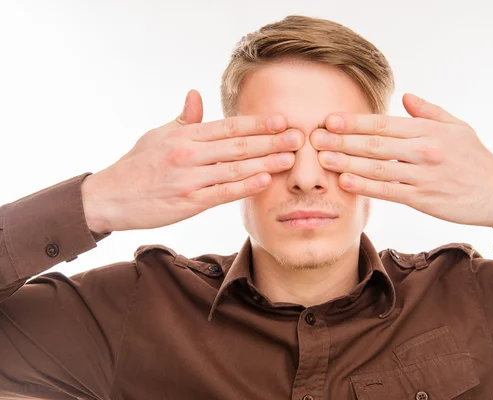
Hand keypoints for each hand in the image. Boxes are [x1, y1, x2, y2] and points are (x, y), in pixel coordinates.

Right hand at [82, 89, 303, 232]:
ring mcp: (188, 178)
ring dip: (265, 162)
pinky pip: (222, 193)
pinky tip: (265, 180)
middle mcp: (189, 153)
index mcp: (185, 135)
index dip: (257, 123)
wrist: (109, 196)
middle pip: (238, 145)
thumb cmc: (137, 165)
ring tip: (290, 159)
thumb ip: (184, 119)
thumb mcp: (158, 135)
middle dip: (271, 141)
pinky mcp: (187, 202)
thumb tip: (197, 95)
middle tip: (298, 137)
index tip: (282, 120)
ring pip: (234, 168)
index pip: (228, 126)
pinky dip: (245, 186)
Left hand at [310, 93, 492, 227]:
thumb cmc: (475, 158)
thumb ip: (429, 111)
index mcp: (429, 131)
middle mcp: (424, 151)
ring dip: (347, 162)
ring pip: (377, 168)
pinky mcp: (422, 199)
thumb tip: (406, 97)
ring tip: (323, 158)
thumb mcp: (457, 127)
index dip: (355, 122)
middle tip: (315, 137)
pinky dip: (365, 186)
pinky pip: (388, 191)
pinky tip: (345, 181)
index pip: (384, 123)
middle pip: (375, 144)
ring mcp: (422, 176)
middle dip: (342, 140)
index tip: (331, 120)